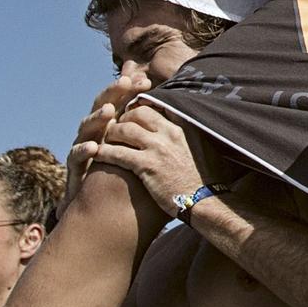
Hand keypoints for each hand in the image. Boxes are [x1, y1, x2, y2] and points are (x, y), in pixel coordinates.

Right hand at [63, 67, 150, 206]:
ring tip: (108, 112)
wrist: (100, 210)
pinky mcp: (74, 167)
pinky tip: (93, 147)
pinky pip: (76, 156)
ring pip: (86, 127)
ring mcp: (83, 147)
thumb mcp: (138, 153)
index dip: (130, 90)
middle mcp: (95, 133)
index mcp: (112, 127)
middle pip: (102, 106)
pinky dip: (84, 150)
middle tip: (124, 81)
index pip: (120, 102)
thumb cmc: (123, 178)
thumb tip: (174, 115)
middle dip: (112, 93)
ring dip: (97, 118)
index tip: (145, 81)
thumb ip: (150, 134)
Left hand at [88, 104, 205, 214]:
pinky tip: (98, 155)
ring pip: (124, 129)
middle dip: (124, 117)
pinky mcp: (146, 166)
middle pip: (138, 113)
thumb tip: (185, 127)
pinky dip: (105, 152)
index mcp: (184, 125)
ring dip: (111, 133)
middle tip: (117, 126)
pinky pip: (117, 153)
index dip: (142, 106)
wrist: (208, 202)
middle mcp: (170, 132)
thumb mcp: (205, 147)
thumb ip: (192, 133)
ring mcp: (157, 148)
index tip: (134, 111)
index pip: (158, 104)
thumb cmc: (208, 179)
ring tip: (106, 139)